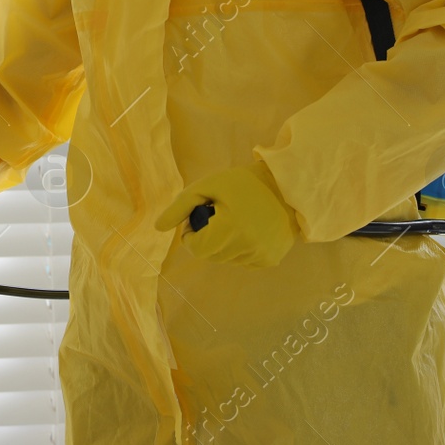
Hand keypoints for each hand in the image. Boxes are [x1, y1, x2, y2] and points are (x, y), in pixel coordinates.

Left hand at [153, 161, 298, 267]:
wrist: (286, 186)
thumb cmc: (243, 183)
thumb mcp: (207, 186)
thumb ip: (180, 206)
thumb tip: (157, 228)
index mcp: (230, 230)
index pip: (196, 248)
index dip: (191, 233)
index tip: (200, 216)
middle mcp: (247, 248)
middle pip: (210, 256)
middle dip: (206, 239)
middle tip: (217, 216)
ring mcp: (261, 257)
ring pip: (226, 259)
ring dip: (223, 244)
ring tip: (235, 220)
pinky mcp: (270, 260)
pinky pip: (243, 261)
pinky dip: (240, 248)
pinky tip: (249, 229)